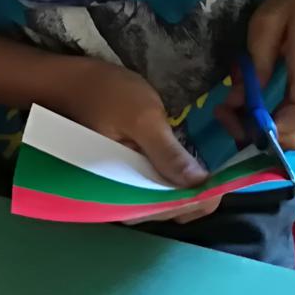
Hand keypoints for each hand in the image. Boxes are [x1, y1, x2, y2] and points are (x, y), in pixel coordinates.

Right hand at [45, 57, 217, 224]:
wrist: (69, 83)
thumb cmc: (104, 95)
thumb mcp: (142, 117)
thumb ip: (168, 153)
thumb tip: (199, 184)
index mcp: (119, 191)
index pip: (168, 209)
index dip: (200, 199)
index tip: (225, 180)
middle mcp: (118, 199)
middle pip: (167, 211)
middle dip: (197, 196)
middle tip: (221, 172)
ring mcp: (121, 190)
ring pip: (163, 203)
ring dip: (188, 190)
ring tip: (209, 171)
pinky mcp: (123, 180)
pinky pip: (154, 191)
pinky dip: (174, 183)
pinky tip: (188, 169)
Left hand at [245, 0, 294, 149]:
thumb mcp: (269, 20)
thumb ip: (255, 62)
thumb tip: (237, 99)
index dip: (272, 127)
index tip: (237, 118)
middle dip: (260, 136)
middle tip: (228, 115)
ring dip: (267, 131)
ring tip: (236, 112)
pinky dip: (277, 122)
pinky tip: (255, 107)